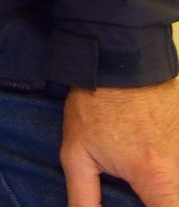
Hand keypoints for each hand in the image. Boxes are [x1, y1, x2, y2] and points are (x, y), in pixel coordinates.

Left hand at [61, 81, 178, 205]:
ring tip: (140, 154)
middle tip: (138, 184)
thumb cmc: (95, 105)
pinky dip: (170, 158)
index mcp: (156, 177)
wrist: (115, 54)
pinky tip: (151, 144)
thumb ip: (84, 196)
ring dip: (166, 177)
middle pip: (176, 192)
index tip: (141, 205)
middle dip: (160, 192)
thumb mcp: (77, 152)